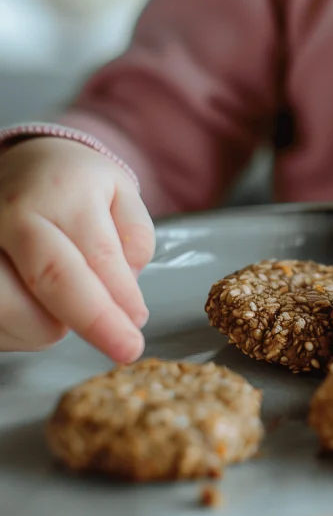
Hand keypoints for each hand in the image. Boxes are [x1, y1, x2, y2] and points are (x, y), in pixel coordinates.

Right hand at [0, 138, 152, 360]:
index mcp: (61, 192)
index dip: (119, 297)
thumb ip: (135, 238)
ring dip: (50, 326)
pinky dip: (22, 329)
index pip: (97, 255)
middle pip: (50, 279)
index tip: (137, 325)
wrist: (20, 165)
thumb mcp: (121, 194)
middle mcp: (14, 214)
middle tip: (127, 350)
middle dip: (93, 321)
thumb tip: (127, 292)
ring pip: (13, 308)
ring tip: (70, 306)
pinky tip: (39, 308)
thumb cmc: (75, 186)